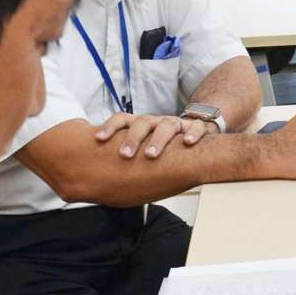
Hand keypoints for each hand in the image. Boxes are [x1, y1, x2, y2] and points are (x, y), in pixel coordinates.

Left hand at [94, 112, 209, 158]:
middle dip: (132, 138)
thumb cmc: (162, 147)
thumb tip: (100, 175)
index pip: (122, 119)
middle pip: (143, 123)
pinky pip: (196, 127)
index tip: (99, 139)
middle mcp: (156, 122)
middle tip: (125, 155)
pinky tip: (188, 142)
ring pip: (167, 125)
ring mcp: (176, 124)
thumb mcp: (142, 148)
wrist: (192, 137)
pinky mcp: (195, 128)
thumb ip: (127, 156)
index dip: (110, 127)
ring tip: (151, 154)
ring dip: (158, 139)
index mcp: (140, 125)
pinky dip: (193, 133)